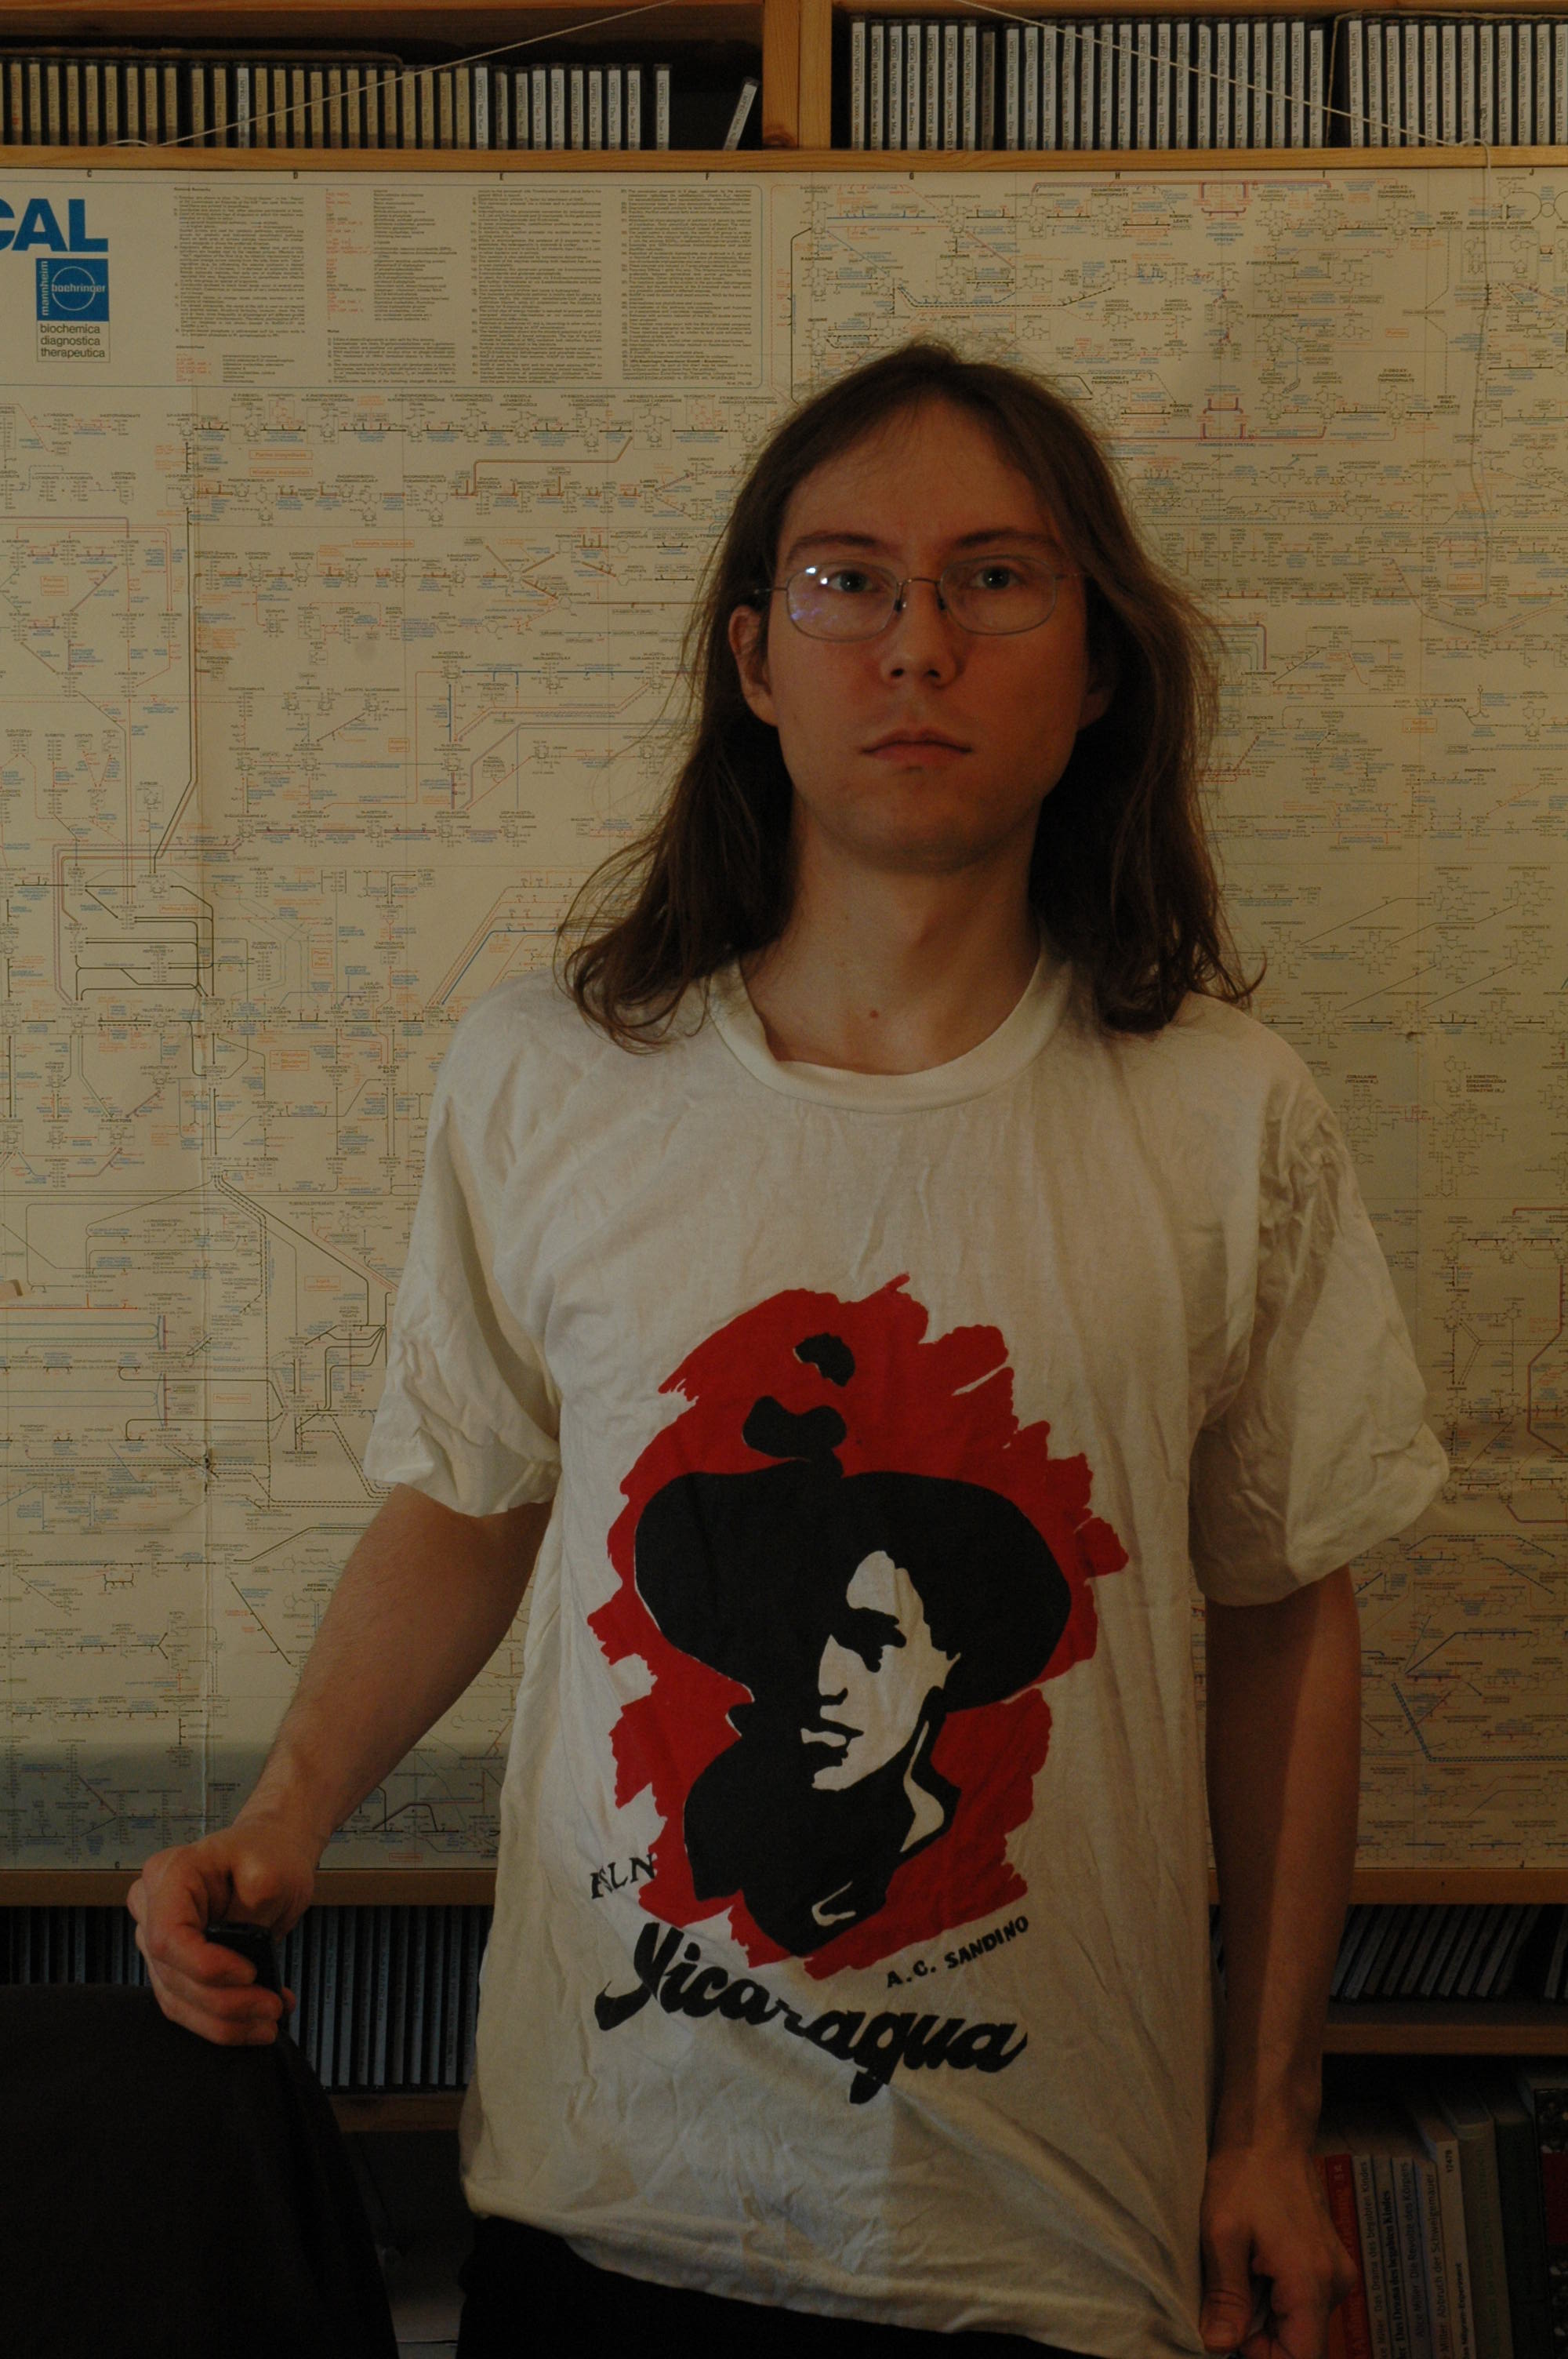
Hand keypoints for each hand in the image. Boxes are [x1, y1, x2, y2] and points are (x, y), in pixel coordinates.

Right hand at [127, 1811, 317, 2045]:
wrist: (271, 1854)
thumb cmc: (269, 1854)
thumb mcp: (272, 1871)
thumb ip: (251, 1911)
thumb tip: (240, 1960)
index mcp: (170, 1874)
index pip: (168, 1936)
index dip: (205, 1966)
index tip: (250, 1974)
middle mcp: (153, 1907)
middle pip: (172, 1974)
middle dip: (224, 2003)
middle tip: (271, 2008)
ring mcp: (158, 1940)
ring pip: (177, 1999)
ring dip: (223, 2022)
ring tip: (269, 2021)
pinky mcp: (174, 1965)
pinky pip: (188, 2005)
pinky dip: (223, 2021)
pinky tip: (258, 2019)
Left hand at [1198, 2137, 1359, 2358]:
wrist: (1270, 2129)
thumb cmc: (1244, 2173)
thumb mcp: (1222, 2234)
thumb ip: (1226, 2297)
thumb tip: (1218, 2346)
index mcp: (1311, 2282)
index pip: (1302, 2358)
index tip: (1230, 2339)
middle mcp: (1335, 2284)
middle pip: (1302, 2343)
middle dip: (1261, 2338)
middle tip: (1224, 2307)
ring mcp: (1336, 2271)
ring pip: (1302, 2322)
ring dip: (1267, 2316)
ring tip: (1238, 2275)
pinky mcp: (1329, 2260)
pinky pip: (1305, 2299)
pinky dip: (1277, 2297)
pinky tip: (1253, 2265)